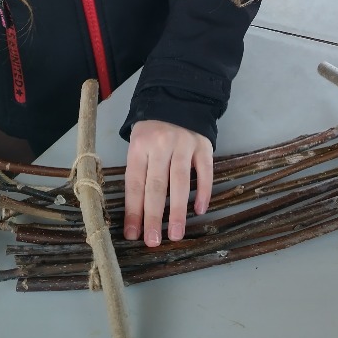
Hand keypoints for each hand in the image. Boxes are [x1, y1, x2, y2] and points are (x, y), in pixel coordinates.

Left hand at [123, 120, 212, 246]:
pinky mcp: (203, 145)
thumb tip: (135, 213)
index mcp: (140, 146)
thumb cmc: (153, 129)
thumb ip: (139, 172)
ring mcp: (184, 144)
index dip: (134, 210)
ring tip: (175, 234)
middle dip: (153, 216)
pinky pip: (205, 171)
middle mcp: (161, 145)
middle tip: (153, 241)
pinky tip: (199, 210)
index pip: (135, 183)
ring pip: (180, 181)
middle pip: (156, 185)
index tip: (133, 234)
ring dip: (177, 210)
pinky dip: (204, 191)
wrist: (177, 96)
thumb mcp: (139, 144)